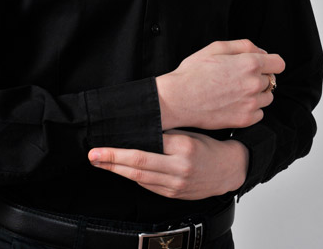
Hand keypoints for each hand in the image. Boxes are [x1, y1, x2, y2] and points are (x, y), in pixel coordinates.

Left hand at [88, 130, 248, 199]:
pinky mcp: (174, 194)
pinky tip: (121, 171)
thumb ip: (167, 133)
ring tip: (100, 163)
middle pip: (139, 163)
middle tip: (94, 155)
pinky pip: (148, 185)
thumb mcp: (190, 132)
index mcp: (184, 146)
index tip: (107, 137)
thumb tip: (139, 128)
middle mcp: (180, 167)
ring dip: (117, 170)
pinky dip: (132, 177)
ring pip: (140, 177)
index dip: (125, 144)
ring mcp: (176, 183)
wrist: (229, 169)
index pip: (148, 143)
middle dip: (113, 159)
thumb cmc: (208, 145)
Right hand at [156, 39, 284, 129]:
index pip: (279, 63)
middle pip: (271, 80)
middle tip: (237, 78)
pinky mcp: (245, 120)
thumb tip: (262, 51)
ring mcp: (251, 104)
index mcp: (249, 63)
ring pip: (267, 98)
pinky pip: (260, 114)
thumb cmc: (193, 72)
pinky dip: (250, 109)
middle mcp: (254, 84)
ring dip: (256, 94)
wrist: (178, 99)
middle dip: (258, 77)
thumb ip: (243, 46)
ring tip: (235, 92)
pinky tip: (234, 104)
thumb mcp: (215, 48)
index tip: (262, 65)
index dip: (270, 62)